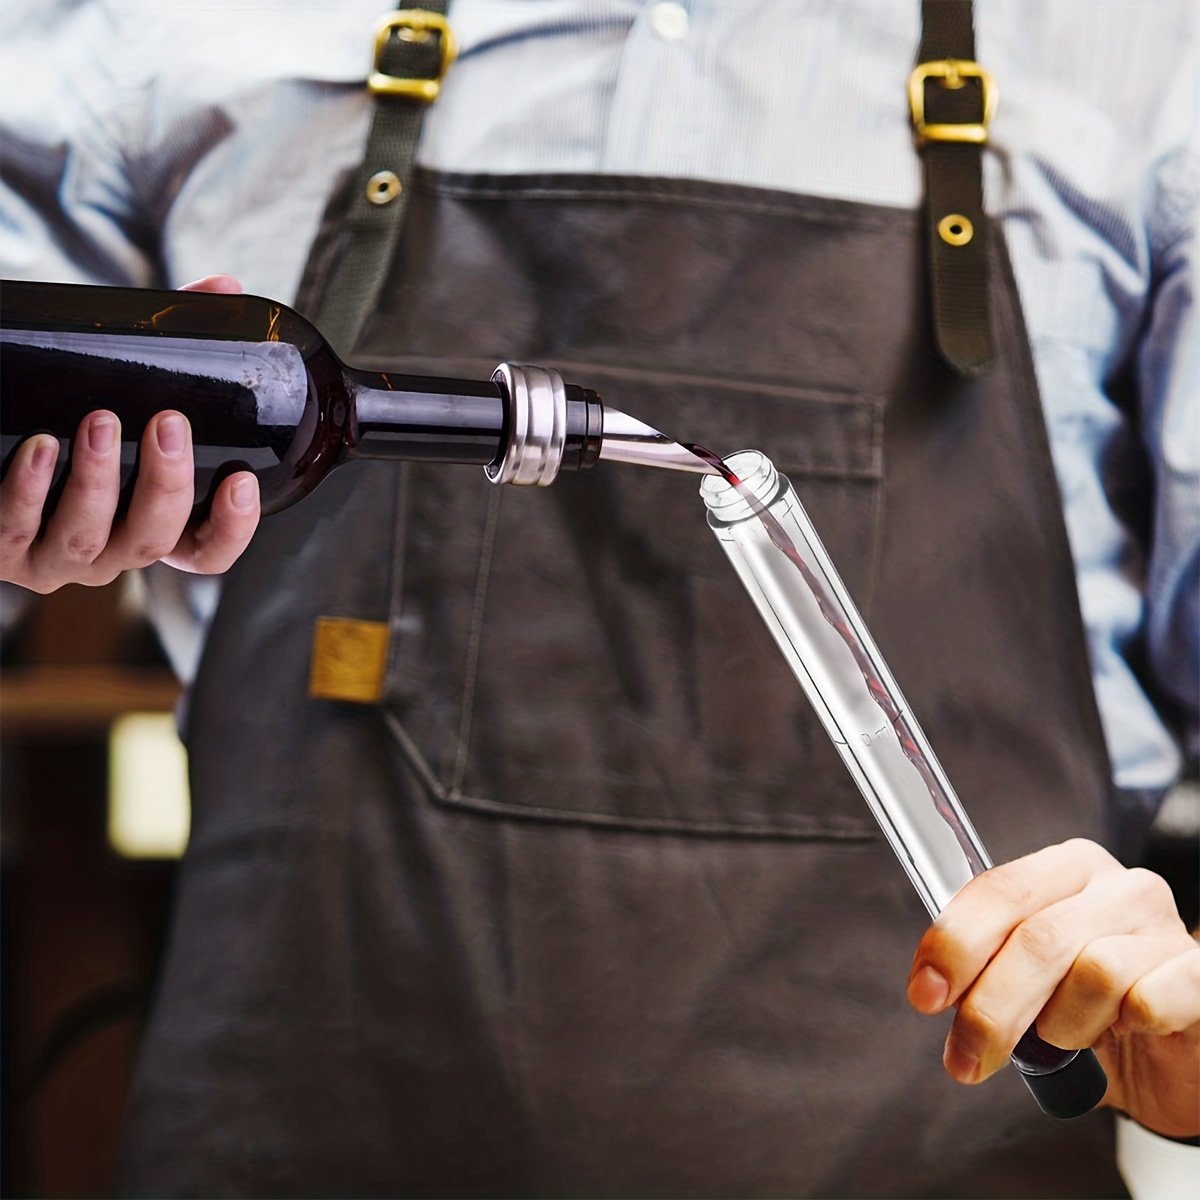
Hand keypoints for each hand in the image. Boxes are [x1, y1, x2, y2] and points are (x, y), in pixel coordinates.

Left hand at [0, 275, 259, 591]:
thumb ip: (176, 341)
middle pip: (153, 540)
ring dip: (98, 482)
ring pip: (89, 538)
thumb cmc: (71, 416)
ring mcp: (58, 556)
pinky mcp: (5, 548)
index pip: (207, 552)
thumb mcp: (126, 388)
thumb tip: (225, 288)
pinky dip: (31, 487)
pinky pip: (19, 525)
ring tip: (98, 419)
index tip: (240, 481)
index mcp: (153, 526)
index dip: (231, 528)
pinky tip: (40, 445)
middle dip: (165, 484)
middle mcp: (113, 552)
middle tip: (167, 421)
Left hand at [907, 837, 1199, 1137]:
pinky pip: (1147, 999)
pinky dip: (1121, 1027)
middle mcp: (1118, 887)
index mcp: (1066, 870)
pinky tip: (1123, 1033)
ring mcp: (1165, 928)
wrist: (1170, 1062)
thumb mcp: (1026, 982)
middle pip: (1036, 937)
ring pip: (1092, 970)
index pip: (999, 890)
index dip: (954, 943)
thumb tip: (934, 984)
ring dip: (1063, 1024)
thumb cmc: (1093, 1014)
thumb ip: (985, 966)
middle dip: (990, 1006)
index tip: (925, 993)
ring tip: (1066, 1038)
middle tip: (966, 1055)